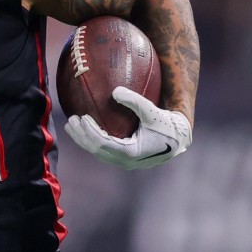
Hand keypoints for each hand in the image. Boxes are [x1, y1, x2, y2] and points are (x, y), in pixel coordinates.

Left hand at [64, 86, 191, 168]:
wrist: (180, 138)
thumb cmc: (168, 124)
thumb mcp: (152, 111)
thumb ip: (135, 101)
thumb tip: (115, 90)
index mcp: (132, 153)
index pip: (102, 144)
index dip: (89, 132)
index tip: (81, 117)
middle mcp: (126, 161)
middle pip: (96, 150)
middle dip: (81, 136)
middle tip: (71, 120)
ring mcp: (124, 161)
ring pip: (98, 152)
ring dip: (83, 139)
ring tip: (72, 124)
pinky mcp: (124, 158)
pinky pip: (103, 149)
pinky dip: (92, 139)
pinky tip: (85, 128)